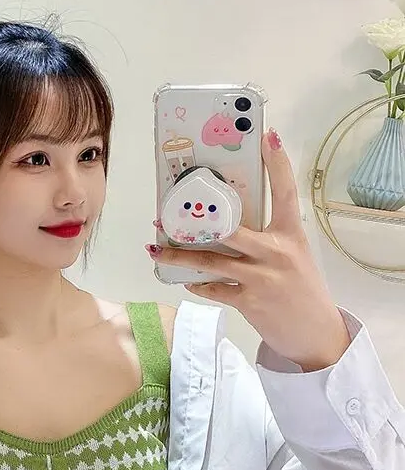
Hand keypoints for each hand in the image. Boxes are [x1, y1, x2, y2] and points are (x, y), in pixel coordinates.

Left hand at [146, 129, 351, 370]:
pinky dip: (198, 284)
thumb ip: (268, 239)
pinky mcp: (248, 301)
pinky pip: (214, 288)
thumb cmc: (302, 290)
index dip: (278, 163)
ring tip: (156, 249)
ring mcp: (261, 278)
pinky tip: (186, 279)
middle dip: (198, 221)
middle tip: (169, 212)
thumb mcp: (294, 255)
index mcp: (291, 235)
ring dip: (180, 256)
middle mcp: (276, 252)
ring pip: (212, 261)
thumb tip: (230, 224)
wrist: (314, 333)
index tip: (269, 136)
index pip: (286, 192)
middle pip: (231, 229)